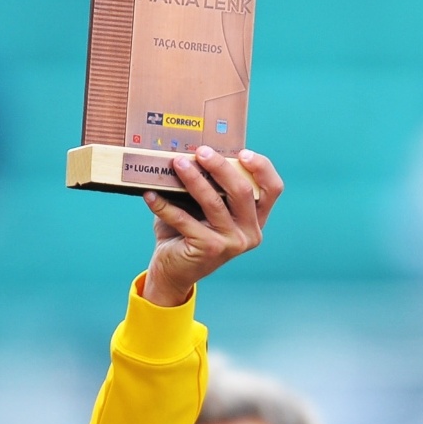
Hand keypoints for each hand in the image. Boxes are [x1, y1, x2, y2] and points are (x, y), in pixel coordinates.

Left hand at [140, 147, 284, 306]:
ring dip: (193, 179)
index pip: (272, 189)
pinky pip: (184, 220)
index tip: (242, 152)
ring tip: (176, 163)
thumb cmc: (188, 234)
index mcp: (256, 219)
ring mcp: (232, 243)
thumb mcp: (205, 210)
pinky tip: (150, 195)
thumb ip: (210, 189)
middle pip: (242, 191)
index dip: (262, 168)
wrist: (174, 272)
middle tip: (201, 152)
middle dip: (221, 166)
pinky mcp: (209, 249)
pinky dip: (164, 206)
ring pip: (214, 202)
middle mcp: (250, 232)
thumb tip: (192, 155)